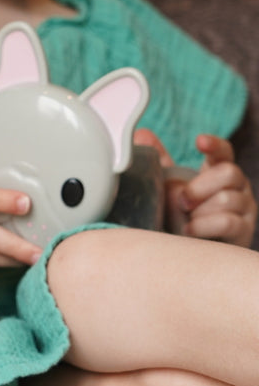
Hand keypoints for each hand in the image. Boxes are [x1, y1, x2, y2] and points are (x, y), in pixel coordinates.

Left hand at [136, 128, 256, 247]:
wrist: (192, 250)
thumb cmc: (183, 213)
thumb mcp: (171, 186)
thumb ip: (161, 162)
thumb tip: (141, 135)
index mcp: (219, 170)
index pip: (223, 151)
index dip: (214, 145)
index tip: (199, 141)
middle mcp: (238, 186)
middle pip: (229, 172)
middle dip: (199, 187)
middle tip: (181, 201)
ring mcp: (245, 208)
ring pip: (227, 199)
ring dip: (199, 212)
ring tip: (186, 222)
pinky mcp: (245, 231)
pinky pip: (228, 222)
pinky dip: (203, 226)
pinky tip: (189, 231)